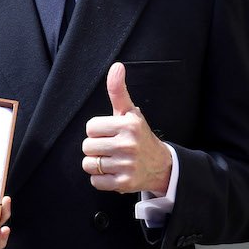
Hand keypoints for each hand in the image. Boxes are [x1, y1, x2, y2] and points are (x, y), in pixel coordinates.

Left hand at [81, 62, 172, 193]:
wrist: (161, 165)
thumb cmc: (139, 136)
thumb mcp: (130, 113)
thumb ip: (118, 91)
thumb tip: (116, 66)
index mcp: (128, 124)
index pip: (90, 127)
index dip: (97, 131)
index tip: (110, 133)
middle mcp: (128, 144)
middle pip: (87, 146)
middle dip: (96, 148)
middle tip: (112, 148)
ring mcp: (126, 165)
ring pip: (89, 164)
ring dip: (97, 165)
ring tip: (112, 161)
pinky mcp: (124, 183)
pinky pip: (95, 181)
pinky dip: (101, 179)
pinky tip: (114, 173)